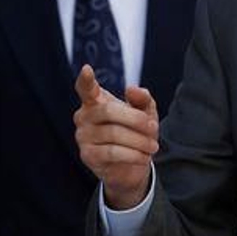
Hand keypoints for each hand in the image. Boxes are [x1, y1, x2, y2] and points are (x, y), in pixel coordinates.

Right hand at [74, 65, 158, 210]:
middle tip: (154, 128)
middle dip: (137, 120)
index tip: (87, 69)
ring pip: (114, 134)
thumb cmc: (135, 133)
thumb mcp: (144, 114)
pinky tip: (143, 157)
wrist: (131, 166)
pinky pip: (113, 152)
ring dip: (140, 140)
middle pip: (109, 111)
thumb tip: (133, 89)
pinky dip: (134, 154)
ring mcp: (83, 136)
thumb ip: (142, 99)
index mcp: (95, 102)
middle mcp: (84, 117)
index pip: (86, 88)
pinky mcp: (88, 155)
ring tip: (153, 146)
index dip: (86, 80)